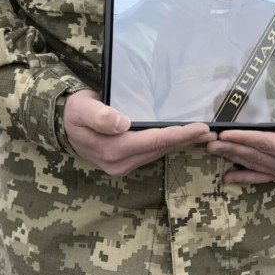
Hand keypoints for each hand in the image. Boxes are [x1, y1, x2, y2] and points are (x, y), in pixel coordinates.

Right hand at [62, 90, 214, 176]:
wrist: (63, 124)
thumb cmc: (75, 112)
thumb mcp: (83, 109)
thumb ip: (100, 116)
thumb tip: (122, 123)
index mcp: (112, 150)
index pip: (154, 141)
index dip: (179, 135)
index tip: (201, 128)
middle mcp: (120, 162)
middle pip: (161, 149)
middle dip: (187, 140)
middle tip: (212, 132)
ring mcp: (123, 165)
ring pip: (158, 152)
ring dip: (181, 143)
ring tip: (203, 134)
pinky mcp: (125, 161)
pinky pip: (152, 152)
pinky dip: (169, 144)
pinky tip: (182, 137)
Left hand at [206, 53, 274, 183]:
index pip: (268, 143)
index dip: (246, 139)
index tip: (226, 134)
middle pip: (255, 155)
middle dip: (231, 148)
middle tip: (208, 140)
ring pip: (254, 165)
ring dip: (232, 158)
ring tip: (211, 150)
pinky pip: (261, 177)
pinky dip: (244, 177)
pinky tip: (227, 178)